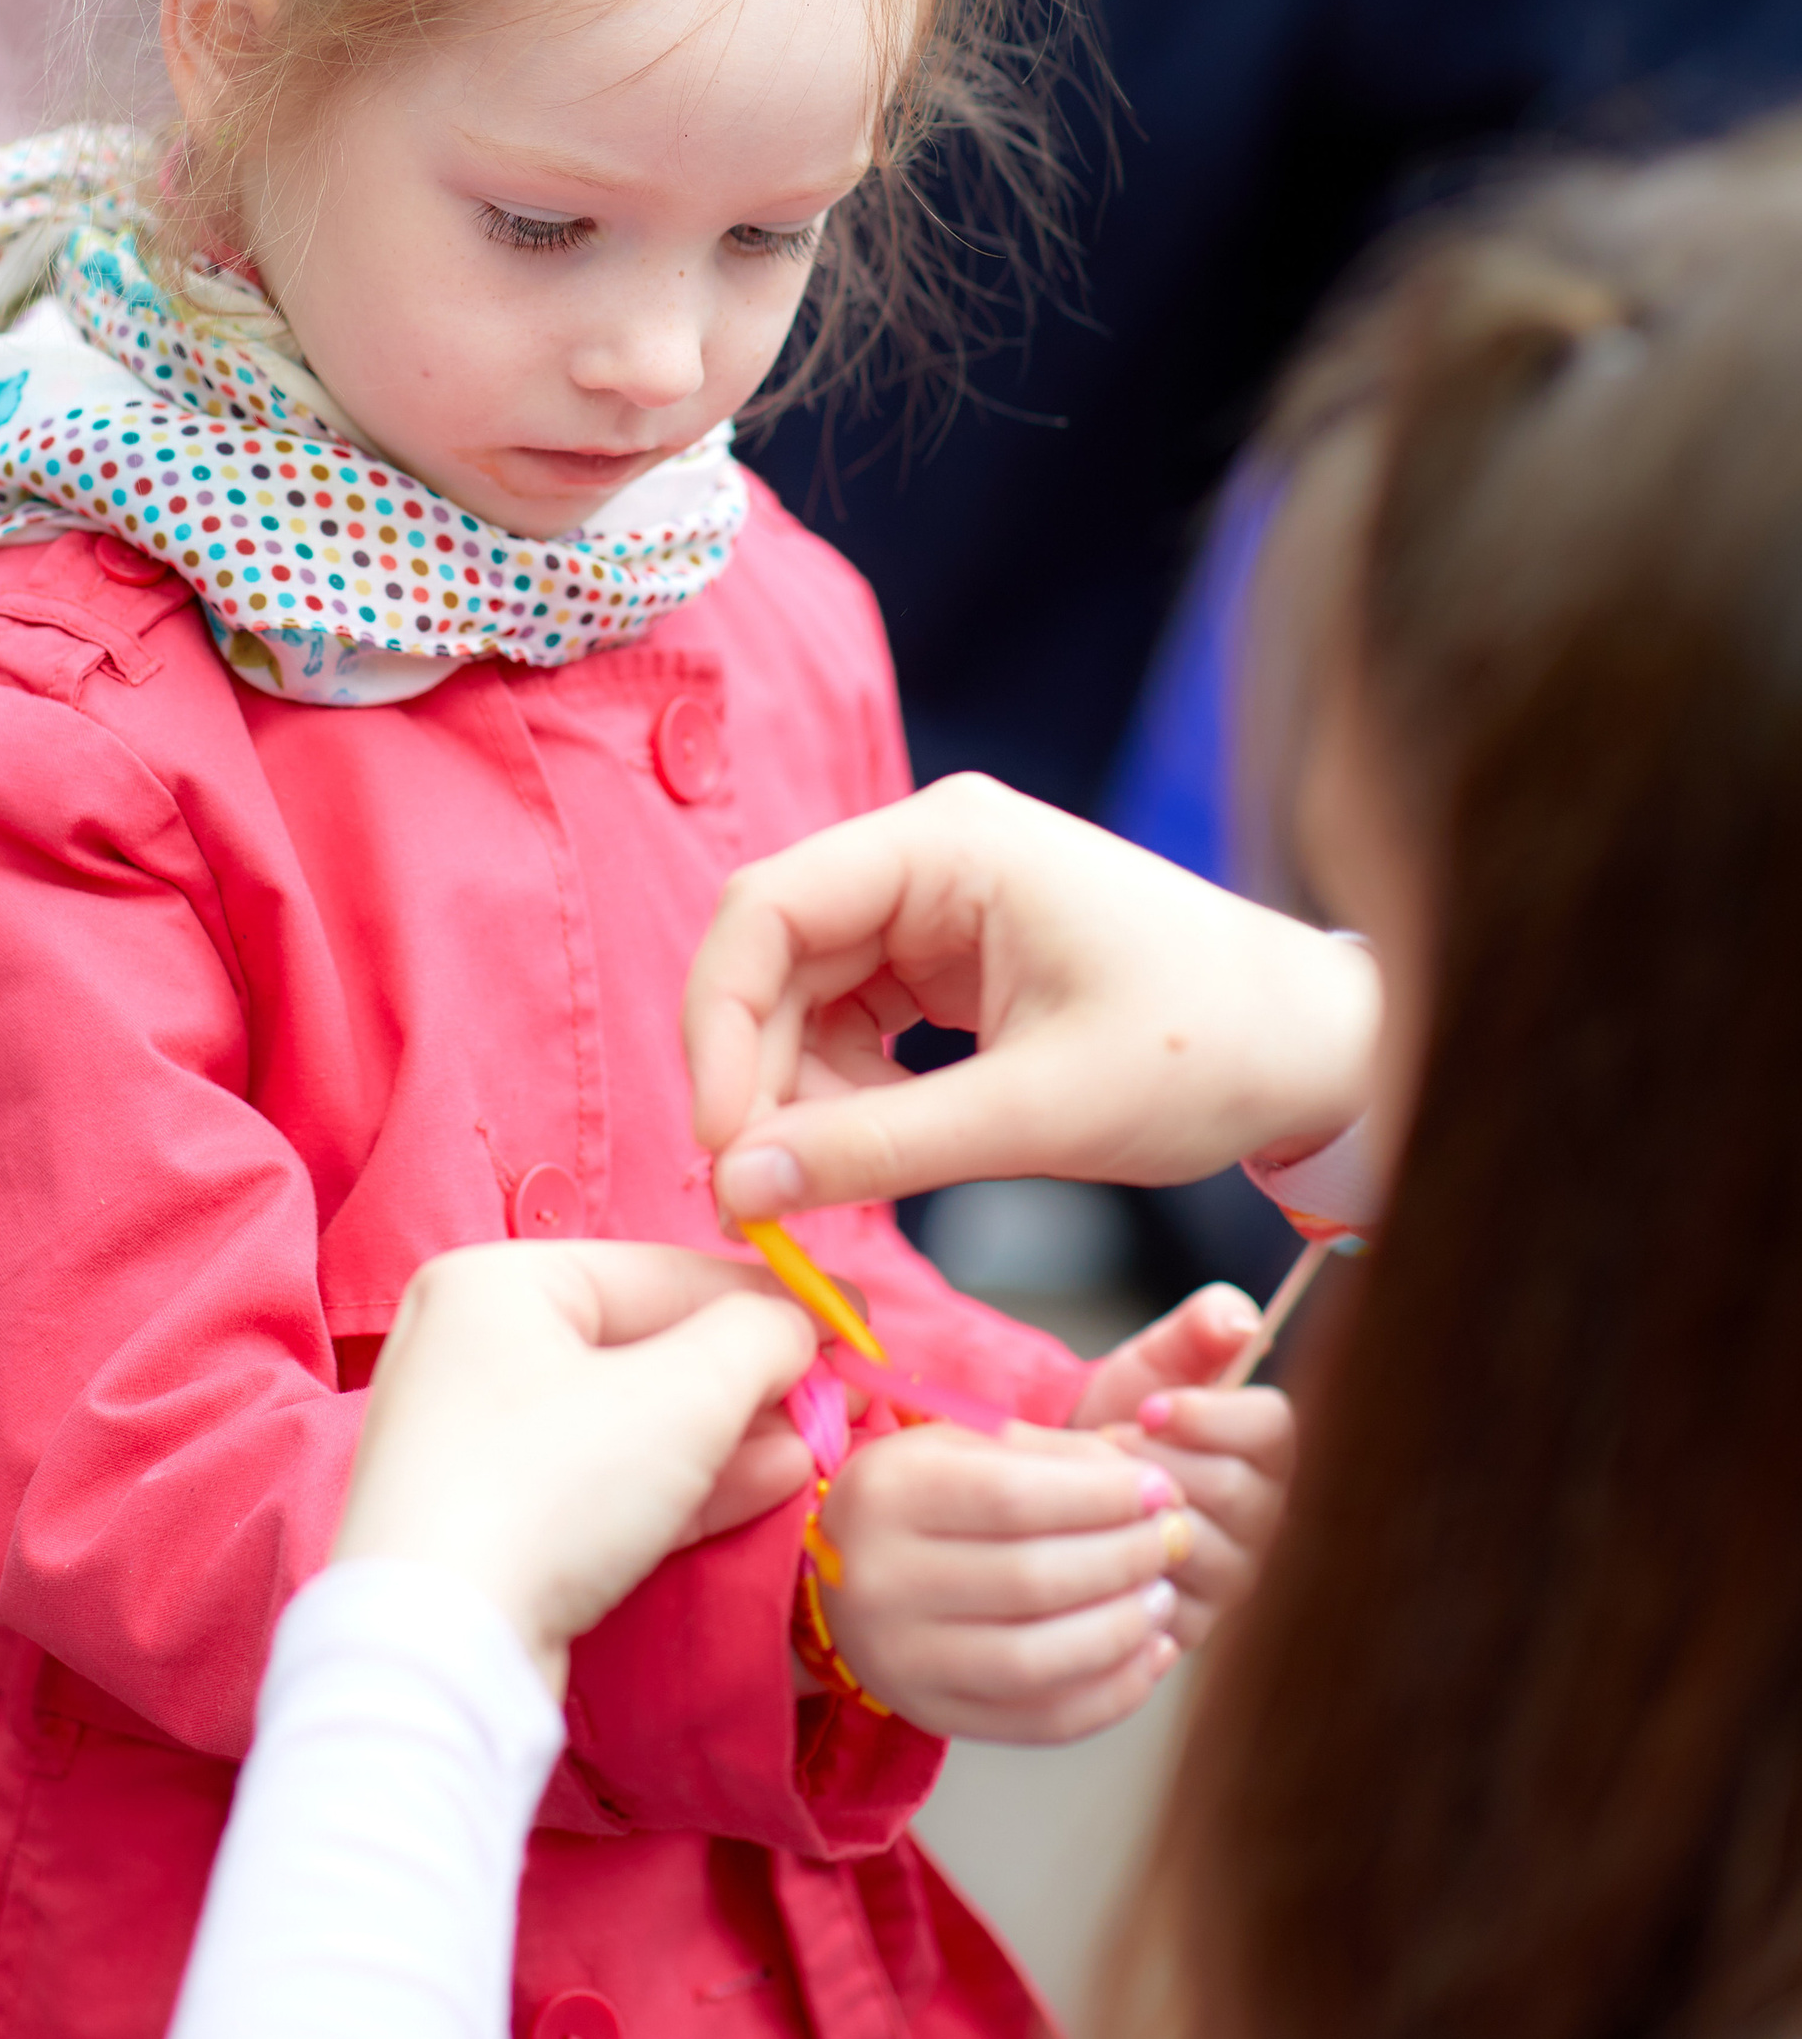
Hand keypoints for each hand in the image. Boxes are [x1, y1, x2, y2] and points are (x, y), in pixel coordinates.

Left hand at [330, 1242, 817, 1694]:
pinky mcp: (491, 1526)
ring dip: (730, 1436)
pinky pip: (604, 1484)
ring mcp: (475, 1443)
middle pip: (645, 1346)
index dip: (767, 1297)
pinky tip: (771, 1485)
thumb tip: (799, 1326)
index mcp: (498, 1282)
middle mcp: (473, 1347)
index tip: (852, 1319)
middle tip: (838, 1400)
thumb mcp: (682, 1394)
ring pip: (630, 1422)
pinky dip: (684, 1484)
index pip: (661, 1271)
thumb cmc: (552, 1488)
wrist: (439, 1654)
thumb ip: (758, 1338)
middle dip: (750, 1379)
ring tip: (815, 1449)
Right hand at [685, 772, 1379, 1221]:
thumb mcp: (1037, 1114)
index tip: (720, 1145)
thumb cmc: (1209, 1052)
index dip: (717, 1027)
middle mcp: (929, 853)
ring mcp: (939, 902)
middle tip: (753, 1194)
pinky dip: (844, 1093)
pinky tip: (865, 1155)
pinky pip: (854, 1019)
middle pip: (773, 956)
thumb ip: (879, 1150)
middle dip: (752, 1075)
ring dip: (796, 1094)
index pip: (764, 911)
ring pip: (803, 996)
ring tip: (818, 1188)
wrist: (1321, 1048)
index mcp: (946, 844)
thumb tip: (740, 1187)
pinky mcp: (953, 956)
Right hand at [818, 1416, 1187, 1743]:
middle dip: (1125, 1559)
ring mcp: (902, 1661)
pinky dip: (1112, 1695)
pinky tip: (1149, 1654)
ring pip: (1037, 1661)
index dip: (1102, 1497)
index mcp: (888, 1495)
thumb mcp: (964, 1447)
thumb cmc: (920, 1497)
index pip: (1013, 1499)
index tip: (1162, 1490)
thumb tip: (1152, 1490)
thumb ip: (1055, 1457)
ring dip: (1123, 1630)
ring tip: (1164, 1595)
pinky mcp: (933, 1715)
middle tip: (1175, 1539)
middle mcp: (881, 1581)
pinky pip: (1040, 1722)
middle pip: (1031, 1580)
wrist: (838, 1575)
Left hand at [1072, 1285, 1295, 1646]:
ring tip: (1094, 1489)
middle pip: (1233, 1489)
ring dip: (1131, 1509)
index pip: (1273, 1428)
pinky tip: (1088, 1537)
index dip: (1208, 1415)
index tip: (1149, 1408)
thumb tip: (1242, 1320)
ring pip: (1195, 1543)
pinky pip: (1159, 1596)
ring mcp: (1231, 1576)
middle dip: (1155, 1460)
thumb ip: (1200, 1328)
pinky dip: (1114, 1561)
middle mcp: (1264, 1519)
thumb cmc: (1121, 1416)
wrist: (1065, 1483)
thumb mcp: (1154, 1362)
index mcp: (1268, 1450)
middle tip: (1107, 1446)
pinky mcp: (1187, 1622)